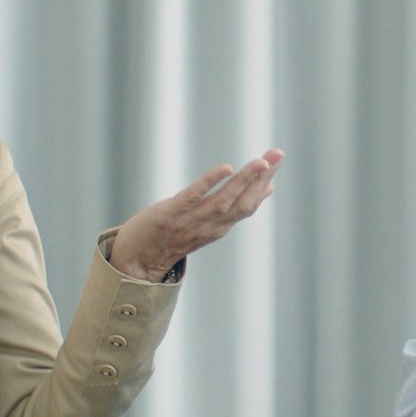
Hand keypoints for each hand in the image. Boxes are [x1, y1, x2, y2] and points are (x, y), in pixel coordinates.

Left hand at [109, 149, 283, 281]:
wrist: (137, 262)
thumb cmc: (172, 237)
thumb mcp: (207, 223)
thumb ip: (232, 209)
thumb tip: (264, 190)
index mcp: (219, 227)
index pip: (248, 204)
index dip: (264, 183)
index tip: (277, 160)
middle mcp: (210, 226)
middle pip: (243, 202)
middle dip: (261, 178)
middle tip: (278, 154)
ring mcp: (191, 221)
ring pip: (225, 200)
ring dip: (245, 181)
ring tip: (262, 162)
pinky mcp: (171, 214)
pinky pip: (194, 198)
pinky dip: (211, 183)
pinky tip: (226, 168)